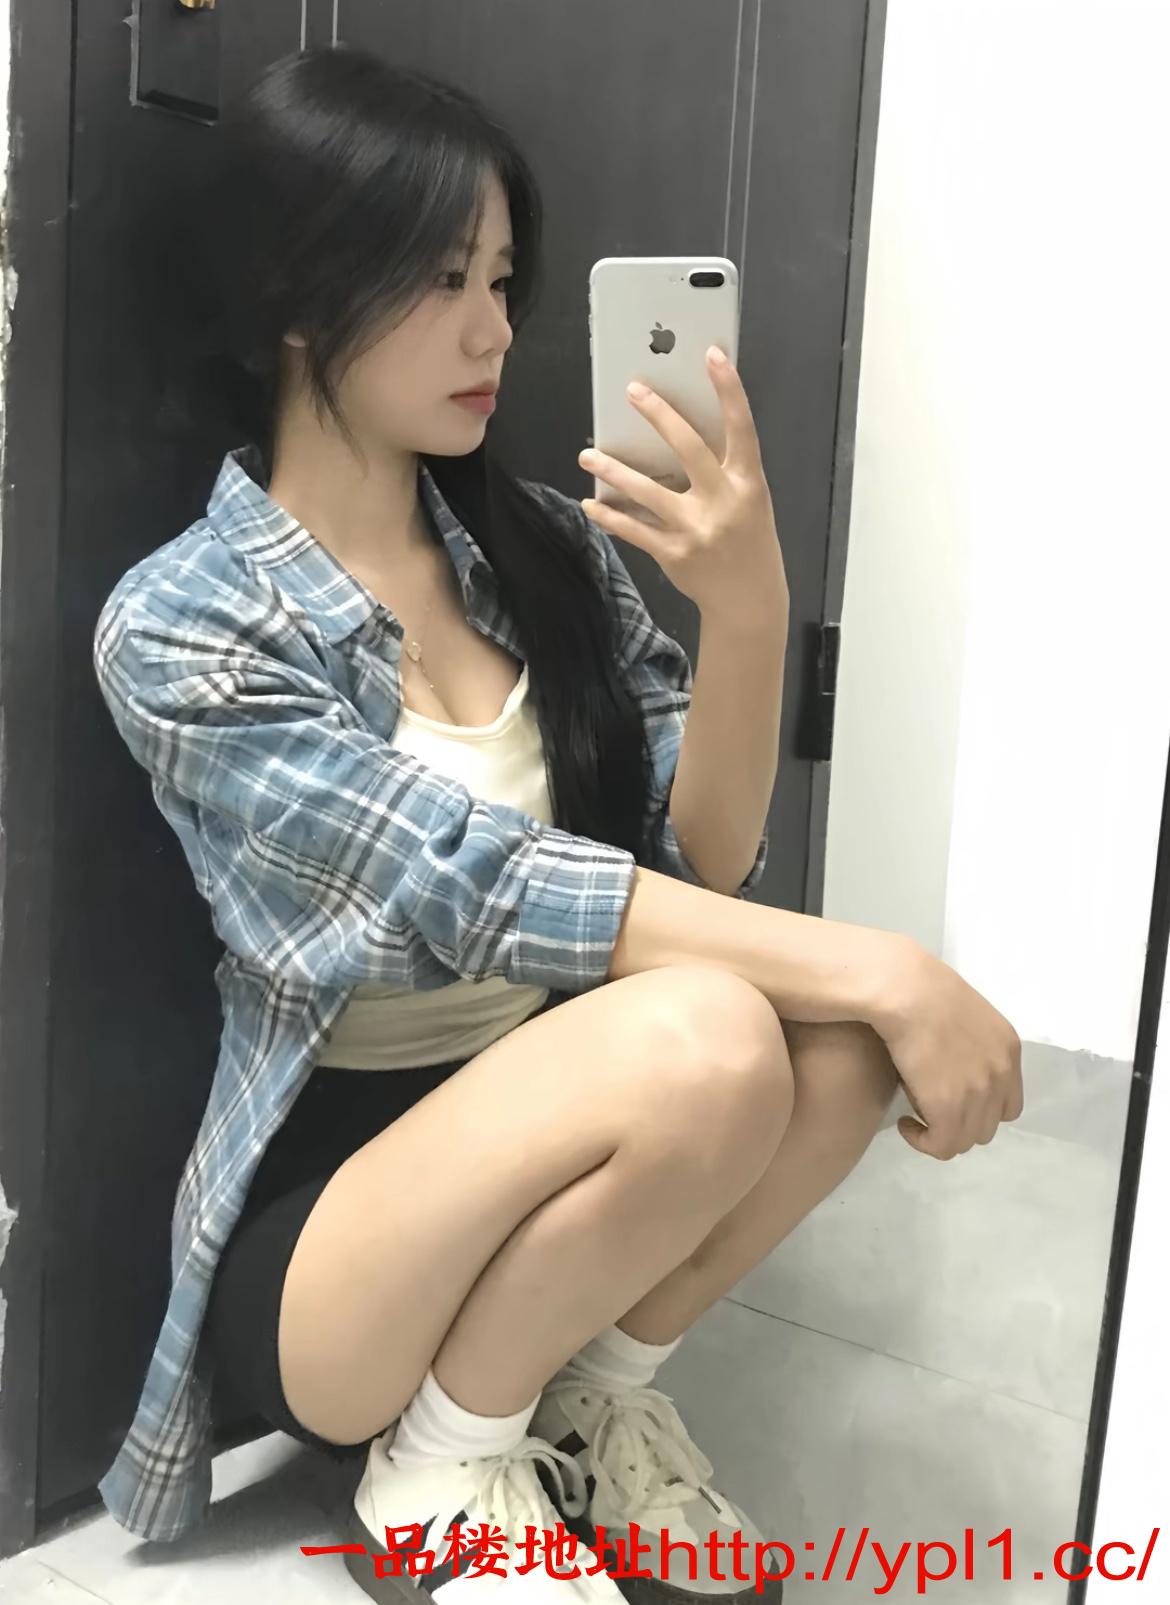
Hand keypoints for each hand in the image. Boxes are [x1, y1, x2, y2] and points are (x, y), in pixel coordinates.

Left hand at [577, 347, 788, 630]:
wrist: (749, 600)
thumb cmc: (747, 540)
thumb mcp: (750, 501)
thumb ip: (722, 470)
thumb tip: (674, 434)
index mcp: (749, 483)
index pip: (741, 428)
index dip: (729, 390)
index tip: (712, 355)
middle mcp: (724, 502)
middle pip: (689, 449)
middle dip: (660, 415)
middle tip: (632, 391)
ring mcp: (697, 529)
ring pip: (648, 492)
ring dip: (613, 471)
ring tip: (587, 456)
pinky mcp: (674, 554)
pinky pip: (634, 530)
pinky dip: (610, 517)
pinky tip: (591, 505)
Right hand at [871, 943, 1023, 1159]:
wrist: (904, 989)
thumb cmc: (920, 988)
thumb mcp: (963, 1012)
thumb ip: (969, 1041)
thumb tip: (951, 1061)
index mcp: (1008, 1049)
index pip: (1008, 1105)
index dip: (979, 1110)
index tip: (950, 1099)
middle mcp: (1001, 1074)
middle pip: (987, 1126)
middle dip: (958, 1123)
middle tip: (928, 1108)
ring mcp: (979, 1093)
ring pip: (965, 1140)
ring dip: (940, 1133)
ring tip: (915, 1115)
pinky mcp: (949, 1107)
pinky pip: (942, 1146)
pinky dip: (923, 1142)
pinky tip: (905, 1124)